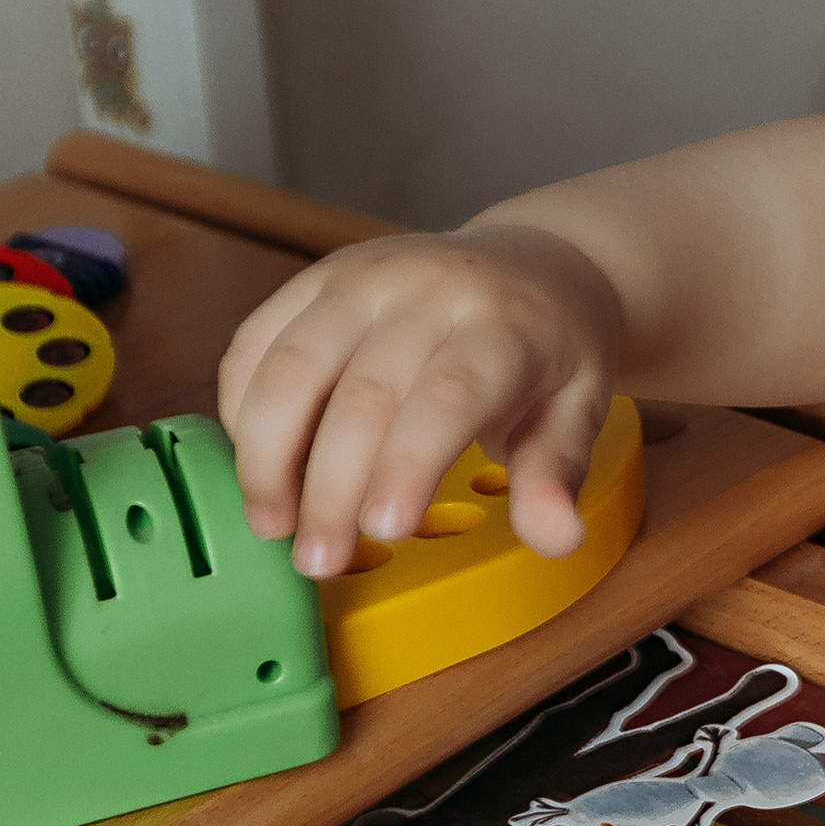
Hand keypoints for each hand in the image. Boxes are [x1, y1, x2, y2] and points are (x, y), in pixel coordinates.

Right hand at [217, 223, 626, 578]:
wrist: (530, 265)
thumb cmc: (549, 351)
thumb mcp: (580, 410)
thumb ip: (557, 473)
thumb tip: (557, 536)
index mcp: (505, 324)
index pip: (449, 394)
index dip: (408, 463)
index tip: (382, 531)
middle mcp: (428, 288)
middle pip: (363, 392)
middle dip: (331, 486)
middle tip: (320, 560)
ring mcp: (364, 277)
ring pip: (291, 363)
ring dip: (266, 453)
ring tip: (272, 524)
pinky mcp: (316, 279)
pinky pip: (257, 341)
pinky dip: (243, 410)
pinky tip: (259, 464)